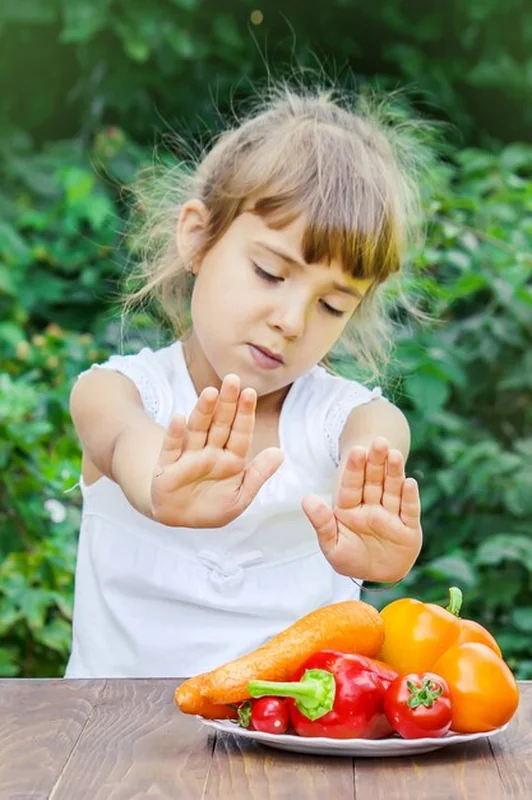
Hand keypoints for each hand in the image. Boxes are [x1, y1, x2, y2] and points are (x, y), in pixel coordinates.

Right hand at [151, 374, 282, 527]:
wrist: (181, 519)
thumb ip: (258, 475)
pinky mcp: (167, 466)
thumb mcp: (240, 497)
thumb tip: (280, 452)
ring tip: (210, 392)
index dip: (245, 413)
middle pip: (219, 424)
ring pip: (197, 429)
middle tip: (233, 380)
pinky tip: (179, 418)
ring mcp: (188, 456)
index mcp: (231, 458)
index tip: (250, 393)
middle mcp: (210, 452)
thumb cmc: (213, 507)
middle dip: (226, 403)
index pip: (240, 433)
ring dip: (203, 411)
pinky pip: (171, 448)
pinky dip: (174, 434)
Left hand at [301, 437, 421, 581]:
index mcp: (350, 508)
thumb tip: (306, 499)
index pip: (352, 485)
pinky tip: (409, 482)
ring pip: (392, 490)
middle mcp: (372, 506)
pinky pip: (409, 510)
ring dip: (394, 472)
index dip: (355, 468)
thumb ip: (322, 522)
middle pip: (374, 481)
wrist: (378, 576)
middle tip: (379, 441)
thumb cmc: (351, 559)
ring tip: (395, 454)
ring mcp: (391, 515)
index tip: (356, 451)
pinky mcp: (409, 528)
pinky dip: (409, 497)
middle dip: (376, 461)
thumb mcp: (332, 545)